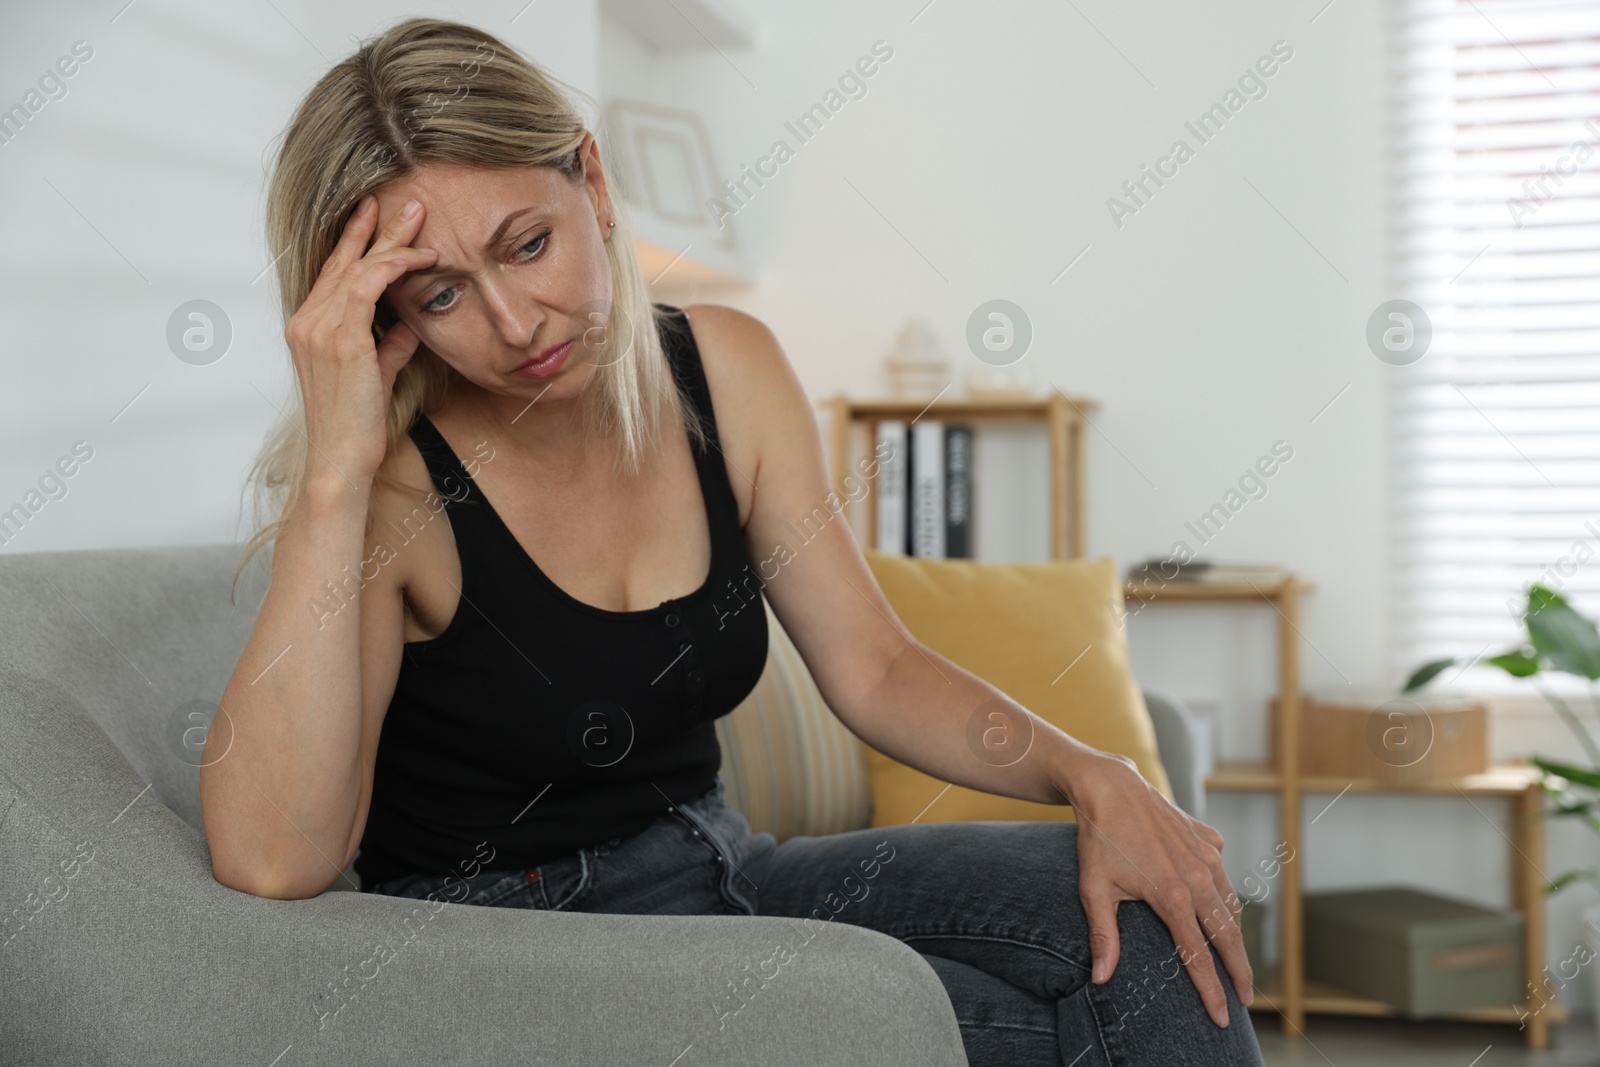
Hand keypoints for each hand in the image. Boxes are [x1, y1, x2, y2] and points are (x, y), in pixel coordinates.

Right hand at [284, 194, 437, 484]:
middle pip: (344, 262)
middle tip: (406, 204)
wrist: (342, 459)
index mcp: (309, 328)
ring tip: (419, 220)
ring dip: (391, 243)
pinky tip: (418, 259)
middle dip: (376, 229)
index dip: (356, 241)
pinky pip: (365, 287)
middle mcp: (307, 322)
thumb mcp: (376, 375)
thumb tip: (409, 324)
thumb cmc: (358, 426)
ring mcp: (318, 329)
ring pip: (356, 269)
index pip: (333, 273)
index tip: (377, 216)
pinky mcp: (340, 341)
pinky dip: (392, 268)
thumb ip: (388, 346)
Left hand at [1063, 749, 1253, 1027]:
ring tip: (1237, 959)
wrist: (1109, 786)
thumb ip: (1103, 936)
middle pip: (1229, 936)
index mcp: (1173, 897)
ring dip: (1237, 934)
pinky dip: (1228, 894)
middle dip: (1240, 971)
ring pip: (1232, 905)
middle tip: (1247, 999)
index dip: (1213, 991)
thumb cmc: (1098, 839)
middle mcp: (1199, 878)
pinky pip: (1225, 873)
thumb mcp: (1094, 890)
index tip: (1222, 1017)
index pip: (1200, 957)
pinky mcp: (1207, 838)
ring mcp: (1207, 856)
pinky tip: (1223, 905)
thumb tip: (1101, 978)